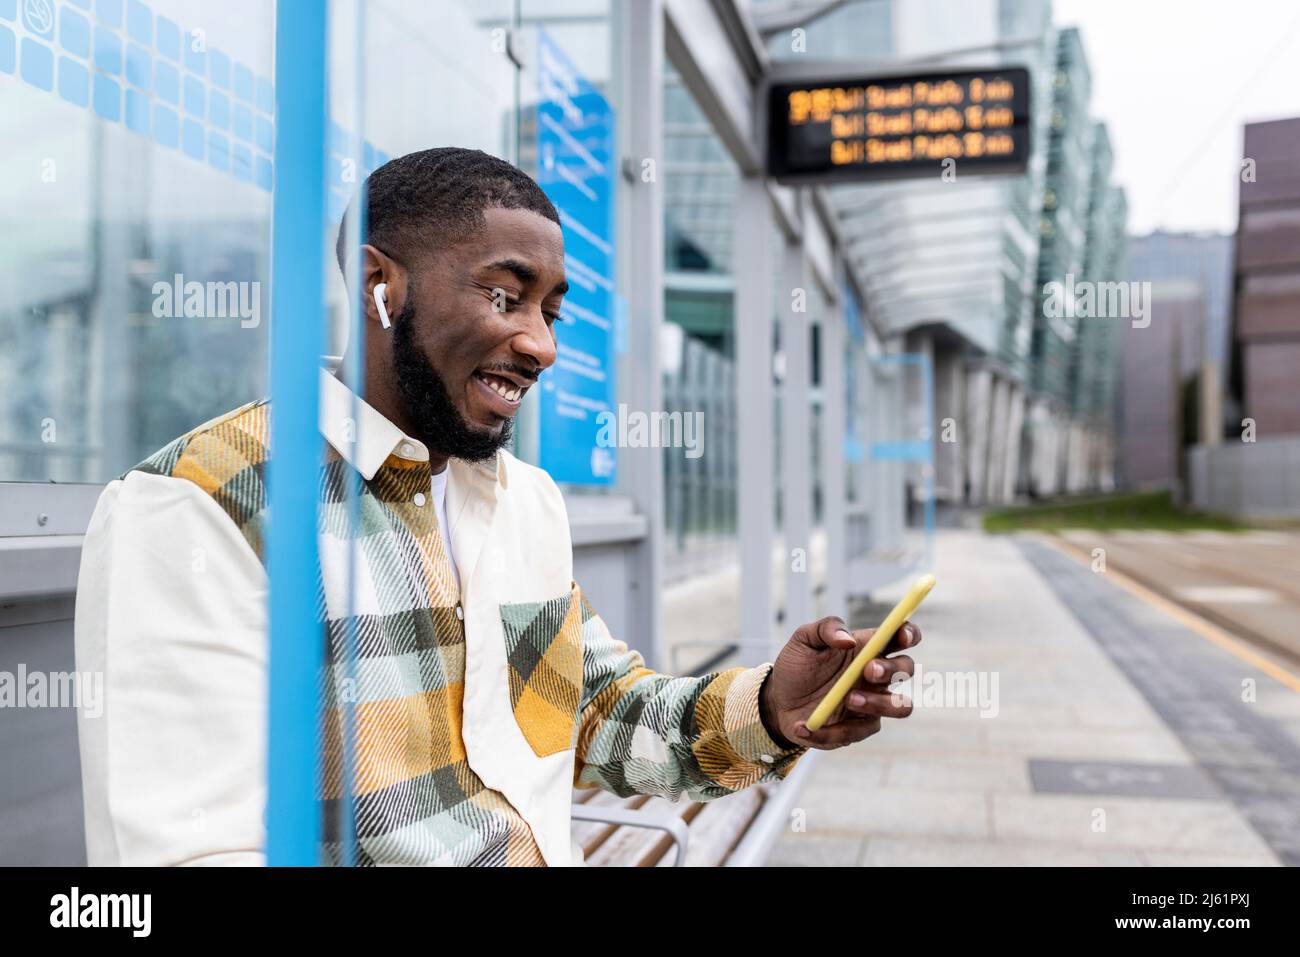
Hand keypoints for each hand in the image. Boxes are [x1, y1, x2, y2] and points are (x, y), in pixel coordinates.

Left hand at [760, 616, 920, 750]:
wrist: (779, 701)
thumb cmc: (796, 666)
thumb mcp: (803, 640)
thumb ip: (826, 628)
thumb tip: (849, 639)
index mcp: (867, 648)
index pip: (901, 636)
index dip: (909, 634)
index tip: (902, 636)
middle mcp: (876, 675)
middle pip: (906, 669)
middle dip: (892, 669)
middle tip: (868, 670)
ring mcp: (873, 703)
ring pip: (901, 706)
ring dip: (879, 703)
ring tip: (848, 699)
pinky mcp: (859, 728)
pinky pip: (861, 731)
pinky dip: (832, 730)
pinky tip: (807, 724)